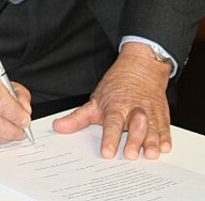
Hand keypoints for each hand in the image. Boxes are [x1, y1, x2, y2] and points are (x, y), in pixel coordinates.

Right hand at [0, 60, 31, 142]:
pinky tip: (1, 132)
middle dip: (13, 129)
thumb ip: (19, 93)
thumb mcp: (4, 79)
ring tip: (14, 132)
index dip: (15, 113)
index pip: (0, 102)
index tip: (25, 119)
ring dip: (6, 136)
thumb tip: (26, 111)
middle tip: (22, 129)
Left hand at [52, 42, 171, 159]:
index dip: (109, 138)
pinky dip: (165, 137)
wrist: (140, 68)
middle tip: (131, 155)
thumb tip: (57, 128)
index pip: (111, 124)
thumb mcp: (94, 101)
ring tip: (150, 153)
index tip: (107, 152)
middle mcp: (132, 110)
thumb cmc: (116, 87)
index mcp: (114, 107)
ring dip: (151, 141)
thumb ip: (77, 118)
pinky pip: (164, 127)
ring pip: (151, 128)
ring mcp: (148, 112)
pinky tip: (165, 147)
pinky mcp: (161, 115)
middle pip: (133, 127)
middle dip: (133, 141)